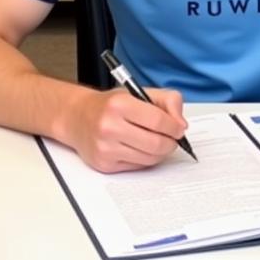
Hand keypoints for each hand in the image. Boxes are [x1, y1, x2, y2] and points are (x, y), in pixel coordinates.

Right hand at [58, 86, 186, 173]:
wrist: (78, 117)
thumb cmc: (111, 105)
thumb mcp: (140, 92)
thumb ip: (167, 101)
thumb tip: (181, 124)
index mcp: (120, 104)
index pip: (158, 121)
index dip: (174, 127)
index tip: (179, 129)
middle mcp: (109, 126)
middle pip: (155, 144)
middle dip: (170, 143)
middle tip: (173, 139)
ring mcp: (105, 148)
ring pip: (148, 159)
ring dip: (161, 153)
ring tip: (160, 143)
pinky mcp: (104, 165)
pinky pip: (137, 167)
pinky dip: (146, 160)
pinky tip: (143, 149)